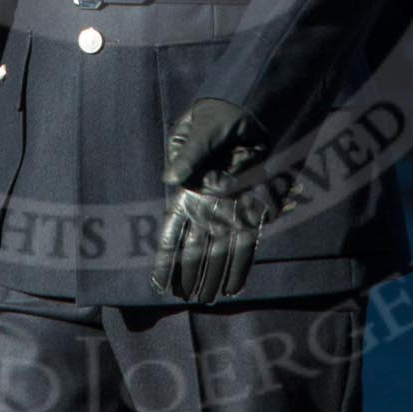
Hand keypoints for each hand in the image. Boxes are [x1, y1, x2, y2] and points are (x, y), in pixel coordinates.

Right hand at [151, 98, 271, 302]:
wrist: (249, 111)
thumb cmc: (217, 120)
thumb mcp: (199, 133)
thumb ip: (189, 156)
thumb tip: (171, 179)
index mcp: (187, 190)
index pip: (171, 233)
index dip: (164, 260)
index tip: (159, 285)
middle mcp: (207, 205)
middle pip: (196, 249)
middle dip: (191, 276)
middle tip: (187, 300)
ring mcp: (230, 208)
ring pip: (220, 252)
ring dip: (214, 277)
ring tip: (209, 300)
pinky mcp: (253, 208)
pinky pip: (247, 242)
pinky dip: (242, 265)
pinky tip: (236, 285)